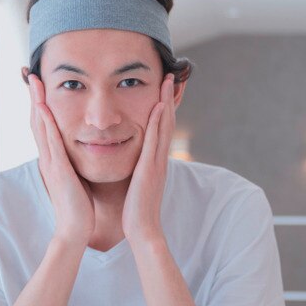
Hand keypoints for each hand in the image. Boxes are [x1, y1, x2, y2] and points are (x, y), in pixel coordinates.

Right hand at [28, 73, 93, 247]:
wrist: (76, 229)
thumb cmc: (79, 205)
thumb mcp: (75, 176)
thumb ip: (73, 162)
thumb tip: (78, 150)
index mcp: (53, 158)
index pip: (45, 125)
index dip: (41, 104)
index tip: (40, 84)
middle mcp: (48, 157)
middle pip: (37, 120)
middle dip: (34, 97)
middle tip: (30, 73)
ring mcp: (51, 163)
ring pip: (40, 127)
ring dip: (37, 103)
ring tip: (34, 82)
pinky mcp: (58, 170)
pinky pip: (51, 143)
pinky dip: (47, 124)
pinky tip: (45, 108)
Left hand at [123, 74, 175, 246]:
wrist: (142, 230)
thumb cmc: (135, 210)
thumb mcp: (137, 183)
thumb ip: (137, 169)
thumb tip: (134, 160)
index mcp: (155, 161)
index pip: (161, 129)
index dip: (165, 108)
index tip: (164, 89)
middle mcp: (159, 158)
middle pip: (168, 122)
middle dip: (170, 98)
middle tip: (172, 76)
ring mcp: (157, 162)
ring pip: (165, 126)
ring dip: (167, 102)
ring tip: (169, 81)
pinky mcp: (151, 169)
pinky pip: (155, 140)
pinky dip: (159, 122)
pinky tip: (159, 106)